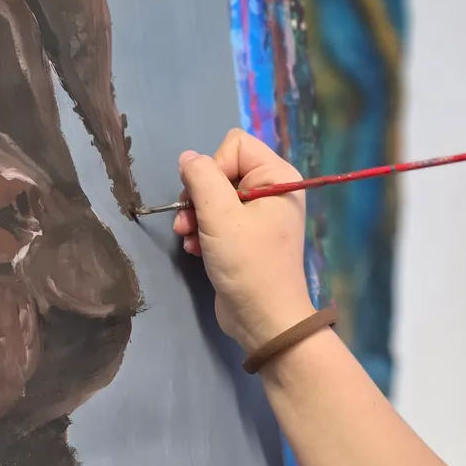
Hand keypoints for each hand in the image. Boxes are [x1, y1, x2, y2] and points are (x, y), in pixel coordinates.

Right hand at [174, 129, 313, 353]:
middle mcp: (271, 190)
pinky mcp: (246, 236)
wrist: (264, 319)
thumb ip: (201, 178)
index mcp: (277, 176)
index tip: (208, 198)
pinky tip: (196, 249)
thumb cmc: (247, 264)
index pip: (234, 145)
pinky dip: (203, 231)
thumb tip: (188, 158)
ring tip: (189, 237)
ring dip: (195, 215)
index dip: (213, 167)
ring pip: (214, 196)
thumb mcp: (220, 216)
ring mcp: (259, 215)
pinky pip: (217, 218)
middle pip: (221, 169)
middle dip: (199, 195)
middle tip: (188, 220)